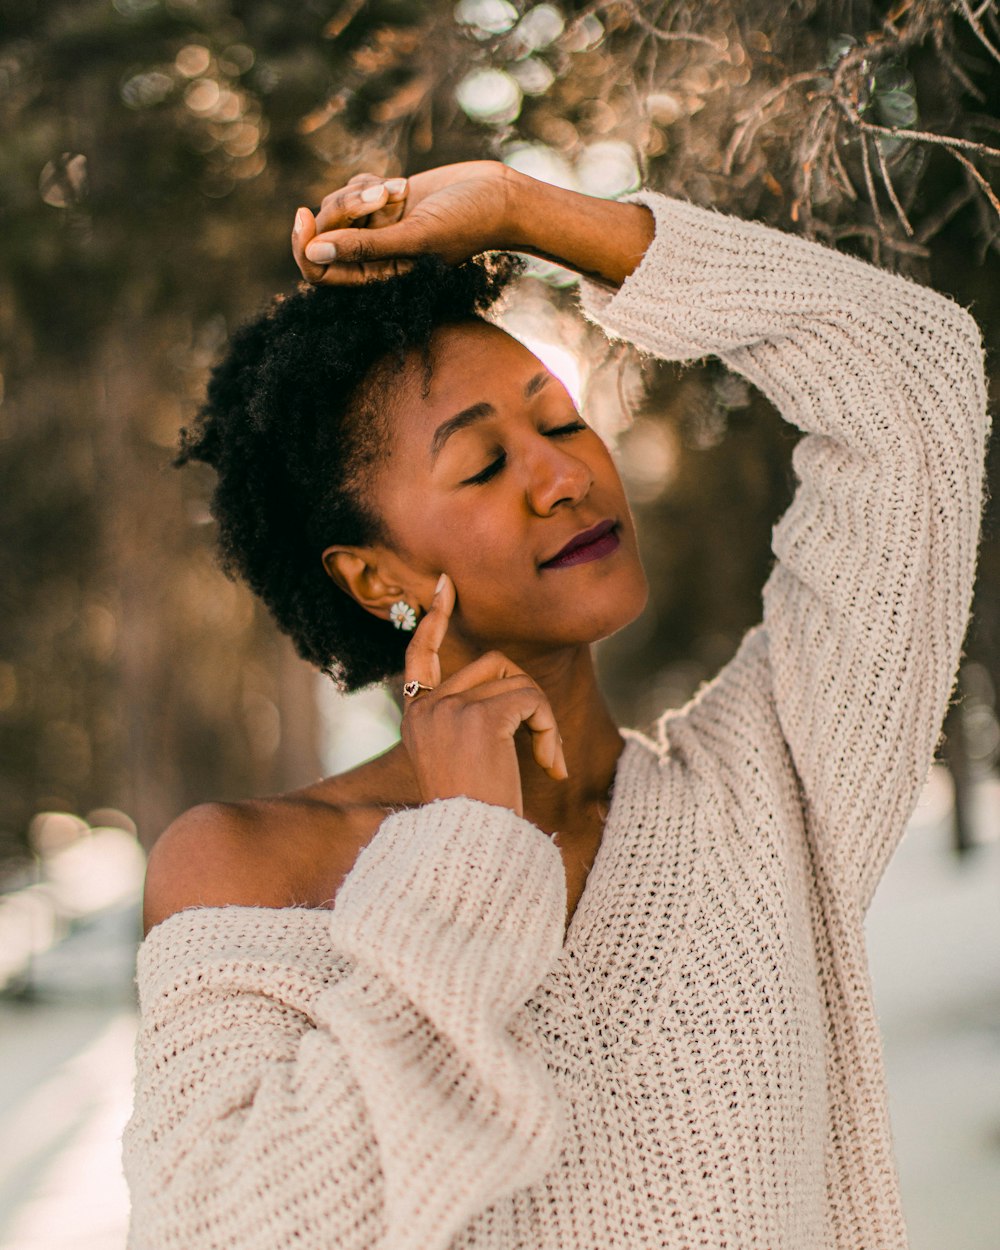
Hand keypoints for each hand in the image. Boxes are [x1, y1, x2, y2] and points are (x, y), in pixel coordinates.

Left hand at [291, 161, 515, 285]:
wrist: (498, 196)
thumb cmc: (467, 223)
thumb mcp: (415, 237)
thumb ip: (364, 248)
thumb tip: (313, 253)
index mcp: (377, 278)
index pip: (319, 273)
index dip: (303, 247)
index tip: (304, 216)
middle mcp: (373, 257)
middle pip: (324, 234)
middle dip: (343, 209)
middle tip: (377, 196)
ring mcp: (376, 228)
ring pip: (336, 207)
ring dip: (359, 193)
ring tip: (396, 190)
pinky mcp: (383, 203)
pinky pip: (352, 189)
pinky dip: (368, 182)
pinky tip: (399, 185)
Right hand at [400, 575, 567, 816]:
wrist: (473, 848)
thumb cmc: (475, 817)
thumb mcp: (462, 762)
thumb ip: (470, 720)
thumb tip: (507, 686)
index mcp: (417, 717)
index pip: (419, 654)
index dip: (434, 620)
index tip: (445, 587)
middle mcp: (427, 707)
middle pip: (494, 665)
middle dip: (528, 700)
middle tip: (546, 749)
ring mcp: (450, 709)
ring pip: (518, 683)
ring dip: (544, 722)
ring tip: (547, 764)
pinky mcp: (480, 717)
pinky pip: (532, 699)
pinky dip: (550, 730)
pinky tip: (549, 767)